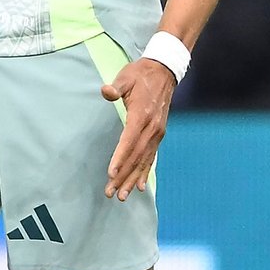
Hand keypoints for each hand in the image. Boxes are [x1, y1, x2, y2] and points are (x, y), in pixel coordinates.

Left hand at [102, 57, 176, 200]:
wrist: (164, 72)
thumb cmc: (140, 74)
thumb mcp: (126, 76)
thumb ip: (116, 86)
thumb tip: (106, 91)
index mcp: (142, 115)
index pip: (129, 141)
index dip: (120, 159)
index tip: (111, 174)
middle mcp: (152, 129)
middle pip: (135, 157)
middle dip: (123, 177)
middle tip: (110, 193)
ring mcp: (157, 133)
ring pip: (144, 161)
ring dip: (132, 179)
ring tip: (122, 196)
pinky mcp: (158, 135)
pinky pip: (151, 157)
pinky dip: (144, 172)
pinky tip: (139, 187)